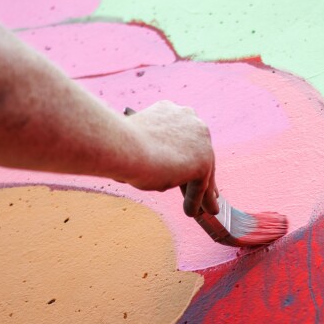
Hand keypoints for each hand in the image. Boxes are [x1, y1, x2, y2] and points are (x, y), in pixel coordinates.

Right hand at [124, 101, 218, 216]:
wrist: (121, 147)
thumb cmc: (119, 145)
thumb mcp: (136, 142)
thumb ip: (150, 149)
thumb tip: (153, 168)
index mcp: (172, 111)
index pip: (183, 139)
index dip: (184, 157)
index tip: (185, 168)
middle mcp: (190, 120)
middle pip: (197, 152)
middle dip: (198, 172)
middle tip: (200, 189)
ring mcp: (199, 140)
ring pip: (202, 170)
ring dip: (203, 191)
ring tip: (204, 207)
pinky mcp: (202, 161)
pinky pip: (199, 185)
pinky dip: (196, 200)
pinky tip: (192, 212)